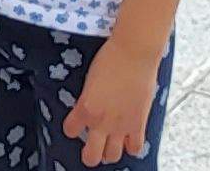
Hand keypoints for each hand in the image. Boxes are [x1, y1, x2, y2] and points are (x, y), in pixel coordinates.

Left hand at [63, 35, 163, 164]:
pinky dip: (131, 146)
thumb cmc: (111, 58)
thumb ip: (89, 99)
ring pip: (113, 156)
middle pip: (91, 156)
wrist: (134, 53)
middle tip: (92, 146)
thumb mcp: (90, 81)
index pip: (70, 131)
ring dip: (110, 152)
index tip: (76, 124)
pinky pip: (135, 147)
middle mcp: (101, 122)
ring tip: (111, 144)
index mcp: (84, 108)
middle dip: (90, 154)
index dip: (72, 128)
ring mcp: (121, 126)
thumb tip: (91, 105)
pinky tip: (129, 138)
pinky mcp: (139, 124)